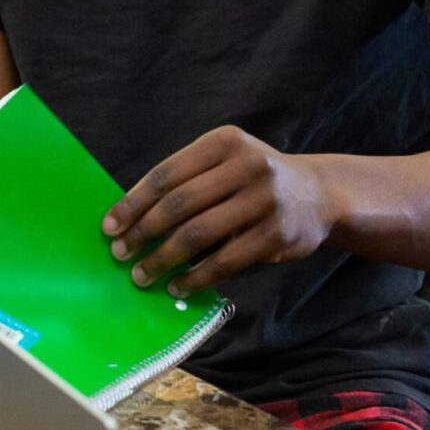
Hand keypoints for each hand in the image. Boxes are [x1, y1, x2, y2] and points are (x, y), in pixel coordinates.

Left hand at [101, 125, 335, 298]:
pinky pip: (225, 261)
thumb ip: (186, 181)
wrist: (320, 194)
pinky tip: (177, 287)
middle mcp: (246, 166)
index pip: (165, 174)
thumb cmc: (254, 179)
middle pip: (178, 204)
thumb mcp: (224, 162)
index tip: (109, 226)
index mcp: (223, 142)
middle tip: (120, 254)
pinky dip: (196, 277)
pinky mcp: (275, 235)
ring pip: (198, 234)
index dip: (133, 202)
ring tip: (142, 275)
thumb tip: (130, 217)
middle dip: (142, 232)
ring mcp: (263, 200)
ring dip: (163, 259)